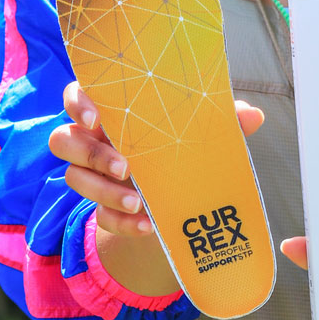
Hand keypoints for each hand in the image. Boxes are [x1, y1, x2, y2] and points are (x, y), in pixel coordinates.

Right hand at [48, 81, 264, 236]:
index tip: (97, 118)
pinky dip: (122, 221)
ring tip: (139, 201)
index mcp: (111, 107)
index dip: (78, 104)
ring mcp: (91, 173)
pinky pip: (100, 216)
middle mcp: (92, 138)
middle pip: (63, 140)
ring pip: (73, 179)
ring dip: (103, 191)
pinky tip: (147, 225)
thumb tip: (255, 115)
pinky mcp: (102, 206)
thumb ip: (223, 119)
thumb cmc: (182, 141)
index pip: (76, 94)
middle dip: (91, 154)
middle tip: (126, 166)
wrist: (178, 190)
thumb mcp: (201, 128)